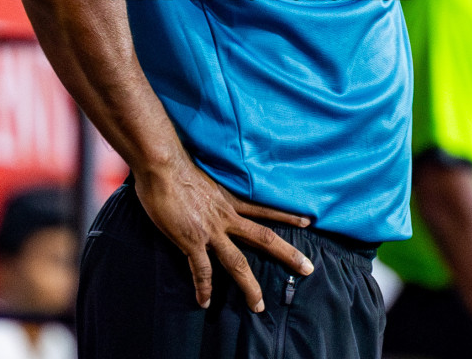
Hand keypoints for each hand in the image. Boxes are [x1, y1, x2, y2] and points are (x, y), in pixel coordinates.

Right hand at [135, 157, 314, 312]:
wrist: (163, 166)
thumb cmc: (177, 165)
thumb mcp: (203, 175)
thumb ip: (210, 189)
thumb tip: (206, 192)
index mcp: (229, 200)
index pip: (264, 209)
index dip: (285, 216)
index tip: (307, 221)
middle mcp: (226, 217)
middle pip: (264, 238)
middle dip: (287, 254)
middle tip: (308, 269)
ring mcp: (211, 231)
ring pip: (237, 263)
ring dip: (249, 286)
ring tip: (258, 306)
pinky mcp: (191, 241)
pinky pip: (201, 270)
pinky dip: (204, 288)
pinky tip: (204, 302)